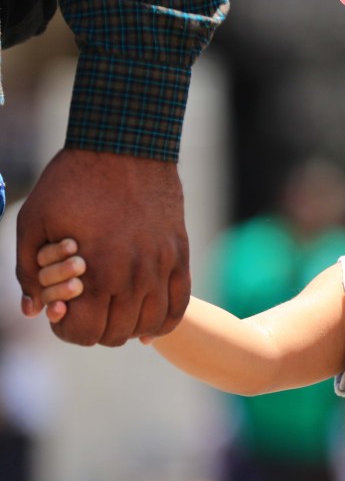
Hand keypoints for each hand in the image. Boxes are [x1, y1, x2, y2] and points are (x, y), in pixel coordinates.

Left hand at [16, 149, 189, 345]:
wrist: (125, 148)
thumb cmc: (72, 182)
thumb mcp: (33, 222)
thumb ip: (28, 271)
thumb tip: (35, 311)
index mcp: (95, 272)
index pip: (85, 331)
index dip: (68, 331)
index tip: (63, 316)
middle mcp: (132, 276)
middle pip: (117, 332)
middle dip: (97, 330)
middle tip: (88, 312)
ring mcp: (161, 265)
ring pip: (151, 322)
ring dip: (131, 328)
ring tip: (117, 315)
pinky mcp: (179, 254)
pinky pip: (180, 302)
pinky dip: (165, 321)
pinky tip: (150, 325)